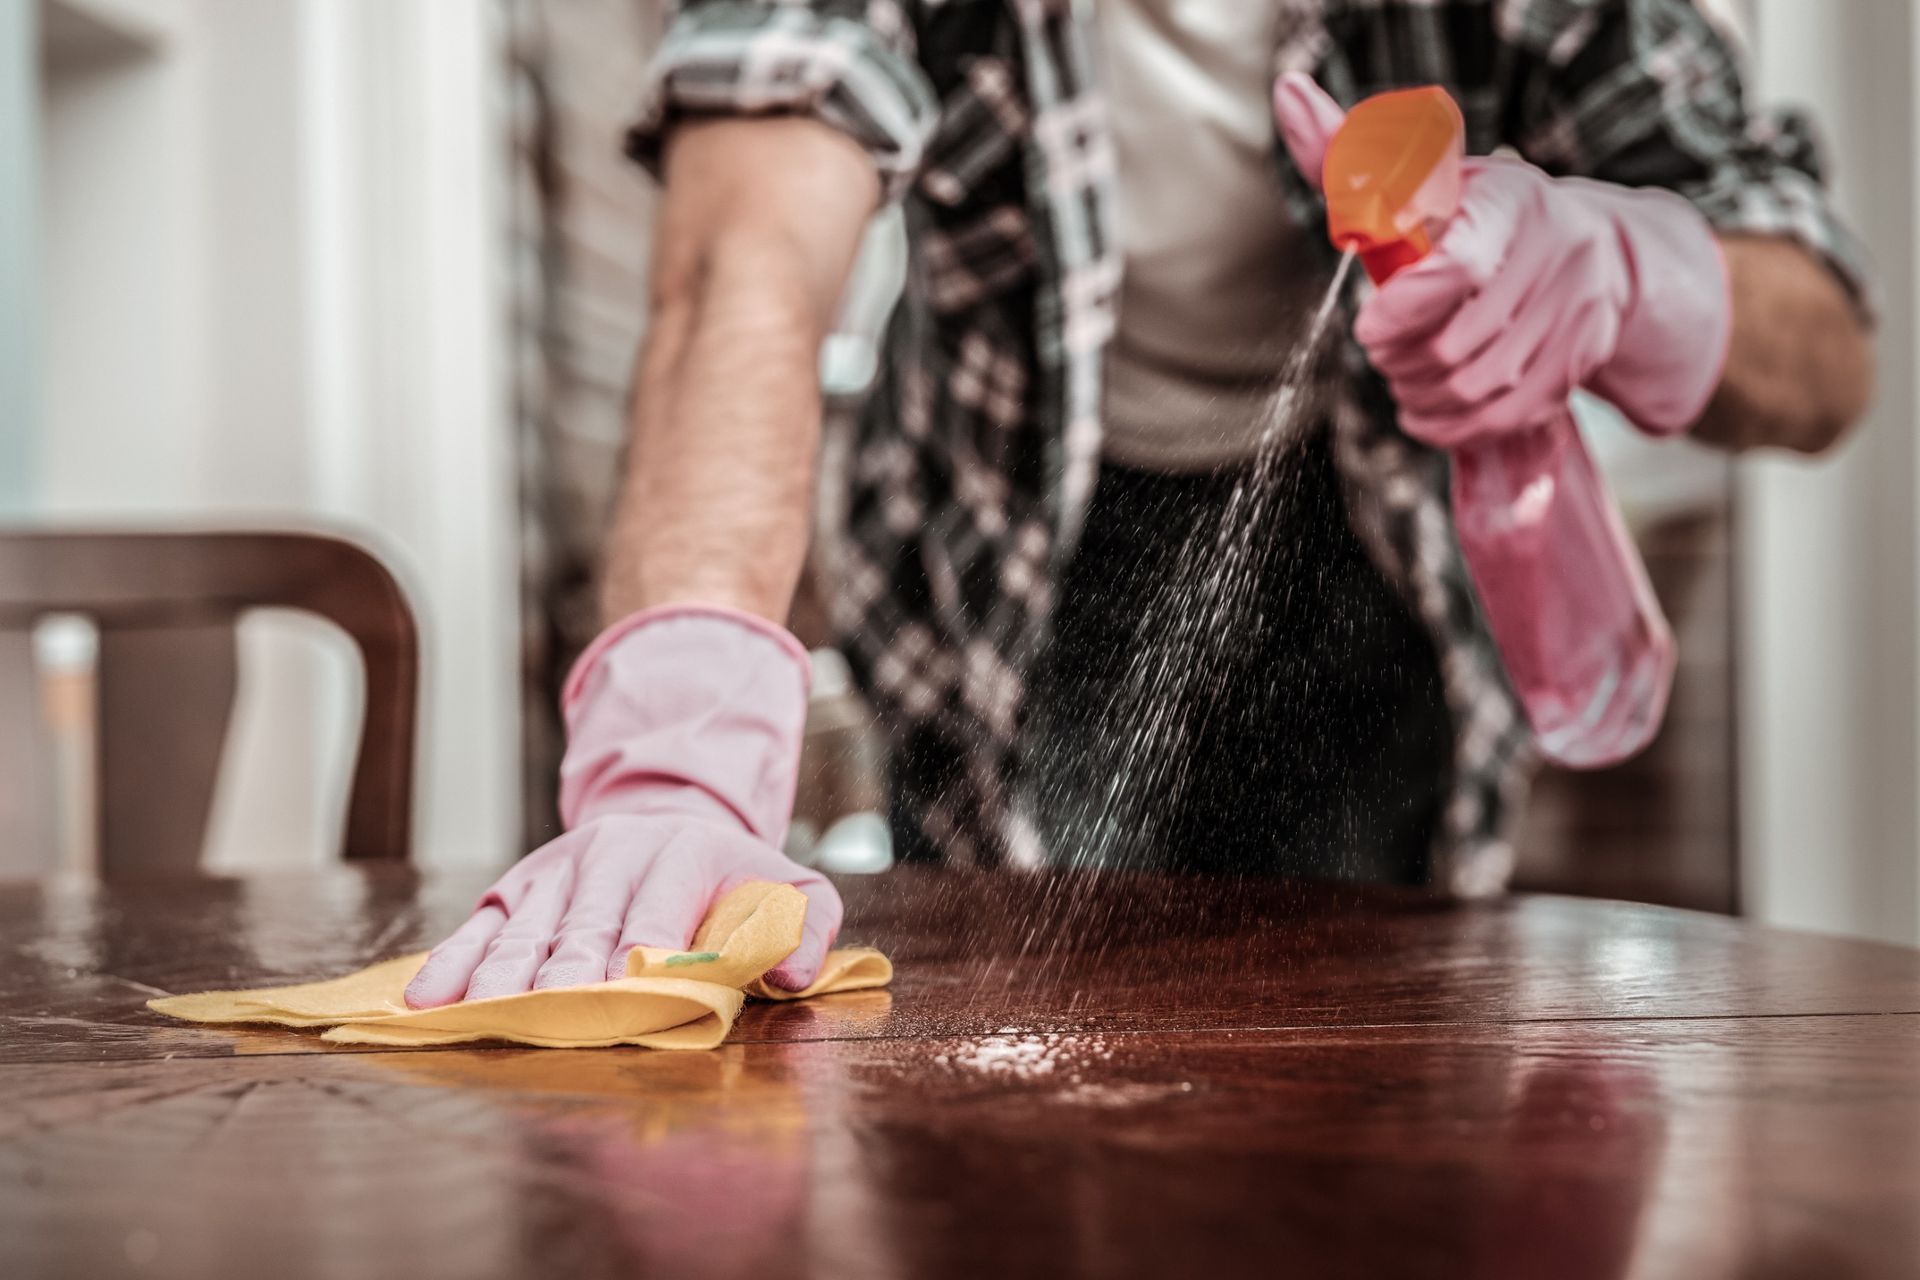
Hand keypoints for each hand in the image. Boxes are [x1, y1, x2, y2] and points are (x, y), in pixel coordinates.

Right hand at [403, 813, 838, 1004]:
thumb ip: (809, 929)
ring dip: (501, 976)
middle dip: (565, 975)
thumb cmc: (736, 877)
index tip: (629, 1004)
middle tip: (546, 1018)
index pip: (655, 917)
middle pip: (583, 926)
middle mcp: (612, 854)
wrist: (673, 815)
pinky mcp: (521, 885)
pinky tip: (425, 999)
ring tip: (477, 1015)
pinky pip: (482, 926)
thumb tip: (794, 975)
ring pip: (526, 930)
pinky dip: (452, 962)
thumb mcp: (793, 889)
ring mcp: (559, 869)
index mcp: (680, 853)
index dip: (641, 962)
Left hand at [1274, 71, 1730, 446]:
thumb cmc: (1487, 218)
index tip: (1369, 329)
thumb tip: (1288, 98)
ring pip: (1478, 387)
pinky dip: (1454, 426)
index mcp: (1514, 200)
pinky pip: (1506, 416)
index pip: (1458, 269)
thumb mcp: (1429, 180)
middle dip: (1401, 362)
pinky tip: (1428, 412)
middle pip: (1458, 343)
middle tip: (1383, 354)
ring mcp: (1580, 312)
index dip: (1404, 313)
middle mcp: (1560, 252)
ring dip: (1423, 398)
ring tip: (1404, 382)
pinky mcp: (1582, 362)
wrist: (1601, 254)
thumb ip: (1349, 158)